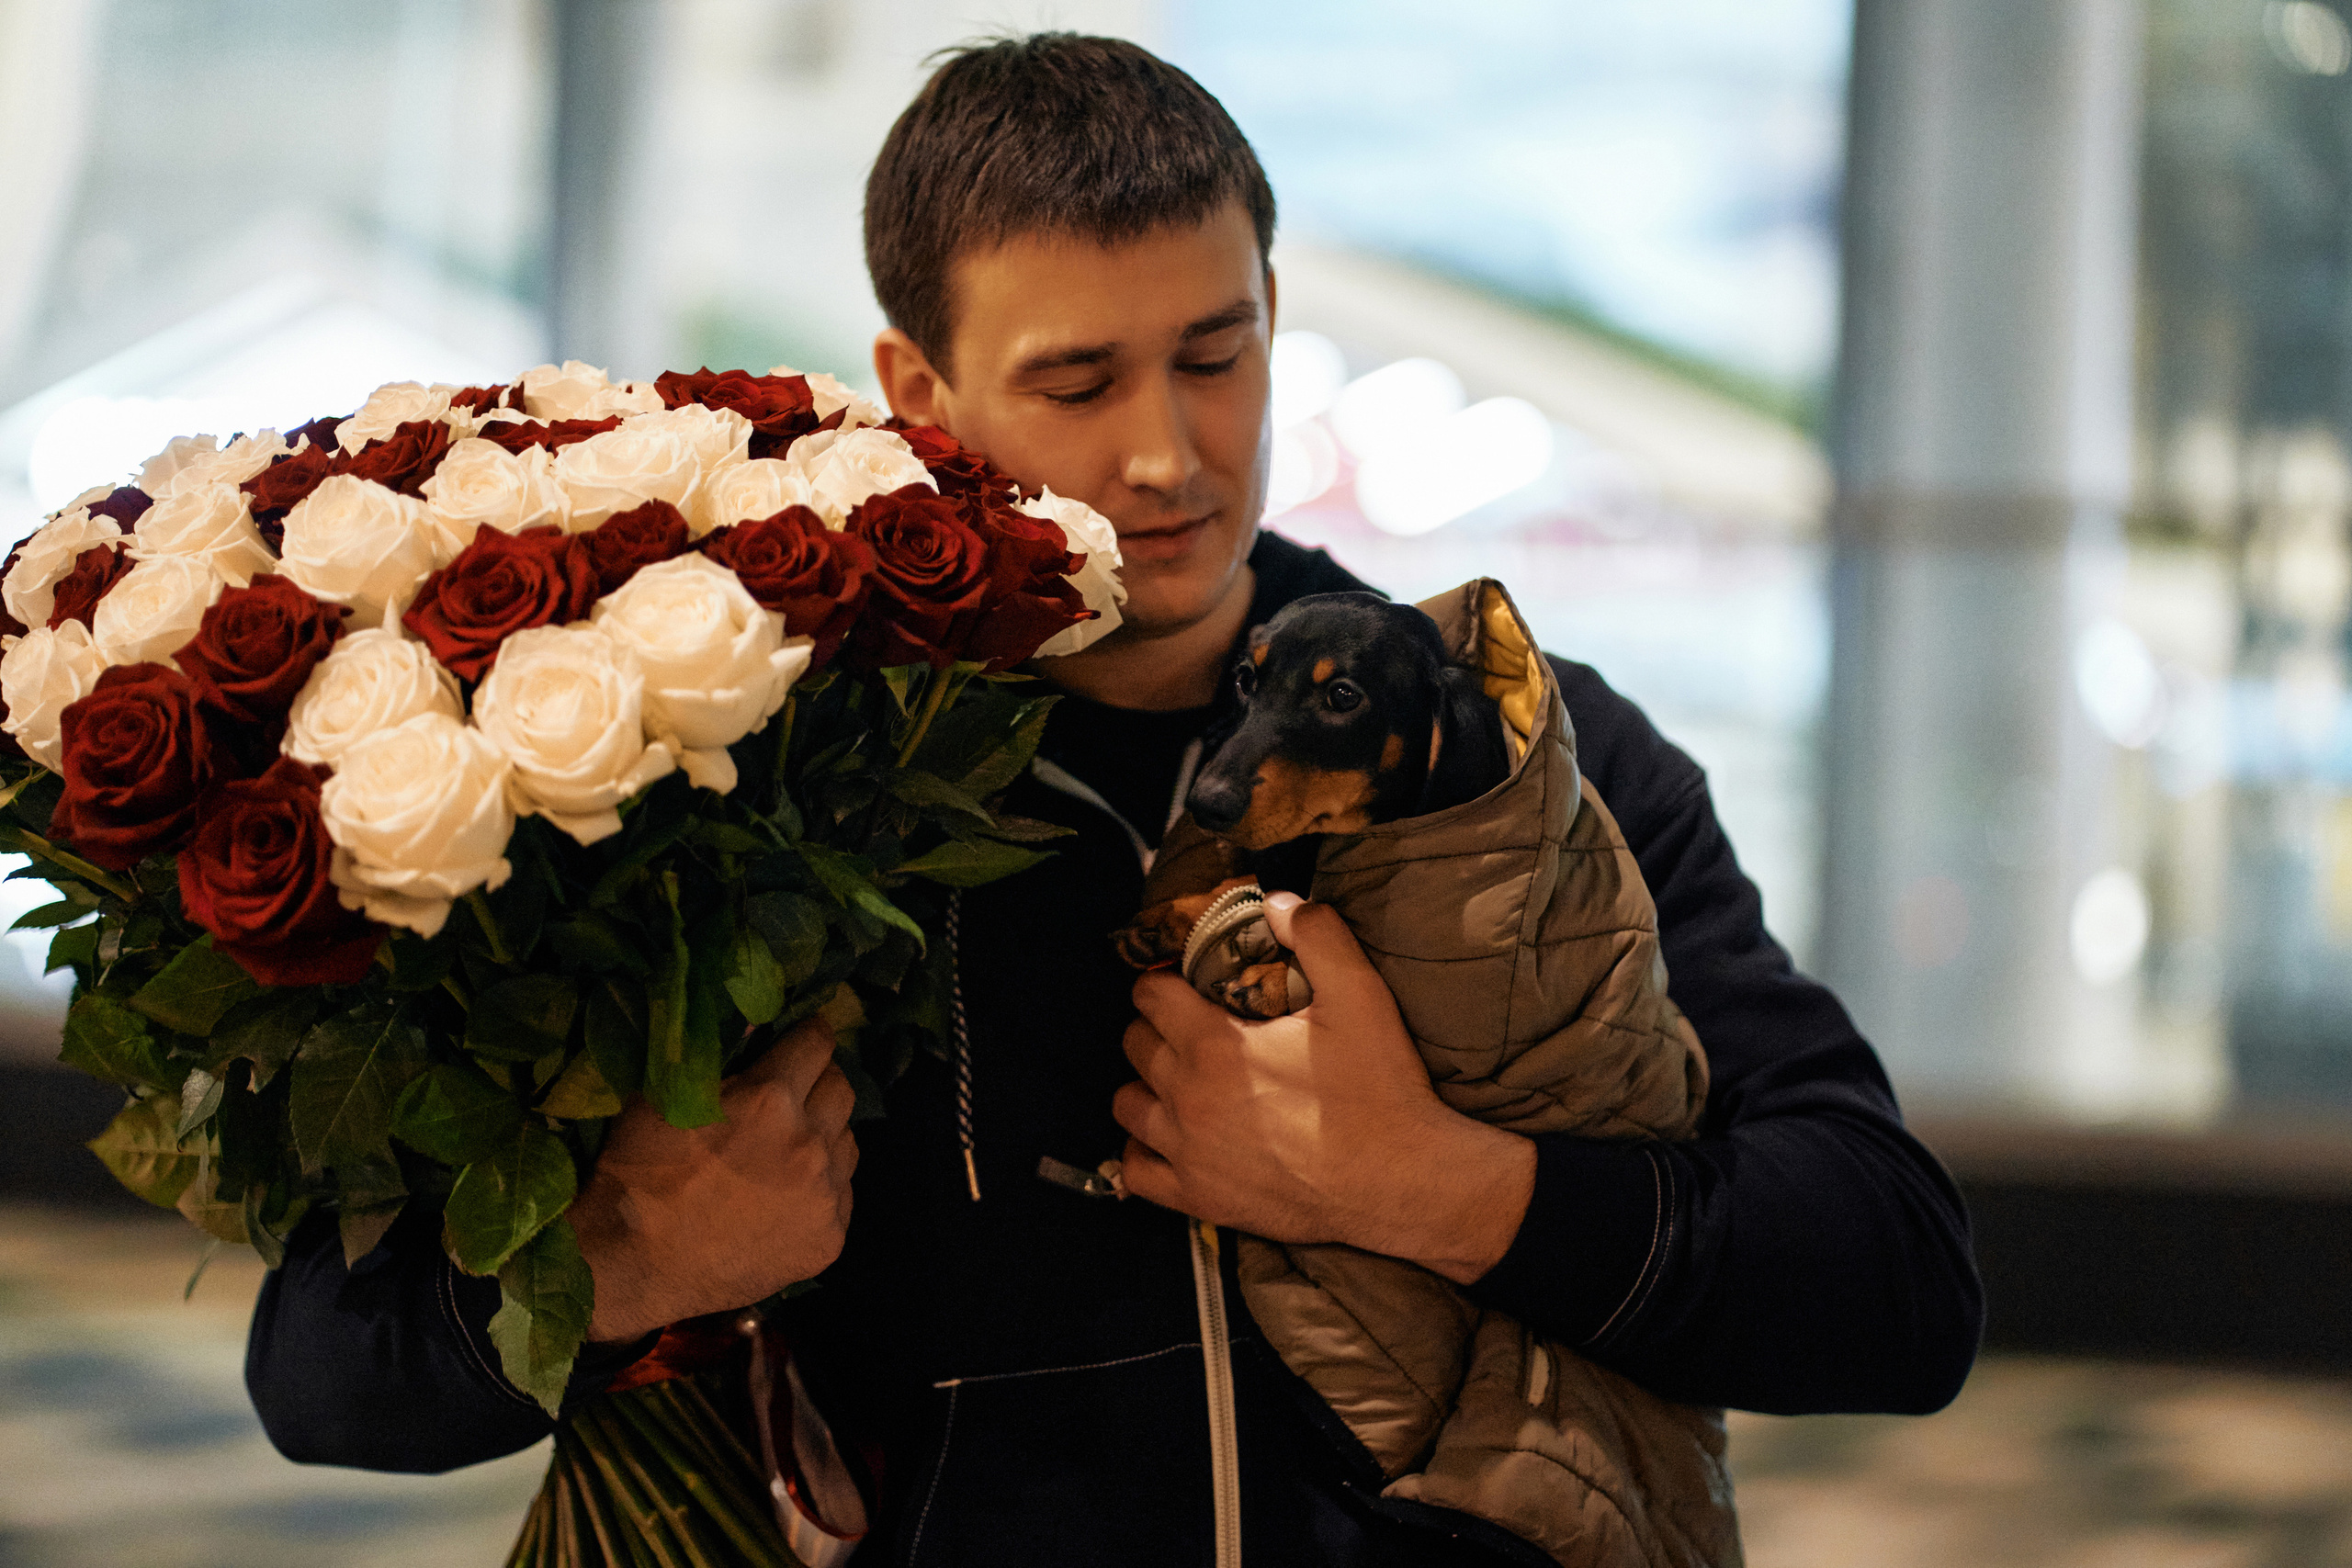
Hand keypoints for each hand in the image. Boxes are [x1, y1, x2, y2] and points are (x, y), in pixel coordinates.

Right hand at [570, 1018, 857, 1342]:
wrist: (633, 1266)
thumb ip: (715, 1059)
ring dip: (824, 1137)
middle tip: (792, 1097)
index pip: (817, 1042)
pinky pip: (842, 1195)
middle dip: (819, 1083)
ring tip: (787, 1153)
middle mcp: (810, 1142)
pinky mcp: (830, 1238)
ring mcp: (825, 1195)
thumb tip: (752, 1022)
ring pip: (847, 1142)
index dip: (808, 1036)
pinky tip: (786, 1199)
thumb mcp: (664, 1096)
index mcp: (771, 1098)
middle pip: (841, 1088)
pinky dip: (822, 1189)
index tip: (802, 1040)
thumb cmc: (637, 1174)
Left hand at [1112, 892, 1535, 1283]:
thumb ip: (1318, 935)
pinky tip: (1174, 1139)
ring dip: (1148, 1086)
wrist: (1402, 1183)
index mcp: (1215, 1044)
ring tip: (1183, 1080)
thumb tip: (1278, 902)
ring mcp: (1188, 1152)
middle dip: (1156, 1027)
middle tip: (1192, 1027)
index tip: (1186, 982)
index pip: (1149, 995)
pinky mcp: (1199, 1198)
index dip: (1164, 981)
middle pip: (1134, 1045)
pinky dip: (1146, 1151)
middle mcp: (1188, 1097)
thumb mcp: (1361, 995)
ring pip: (1128, 1105)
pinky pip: (1137, 1171)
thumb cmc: (1381, 1089)